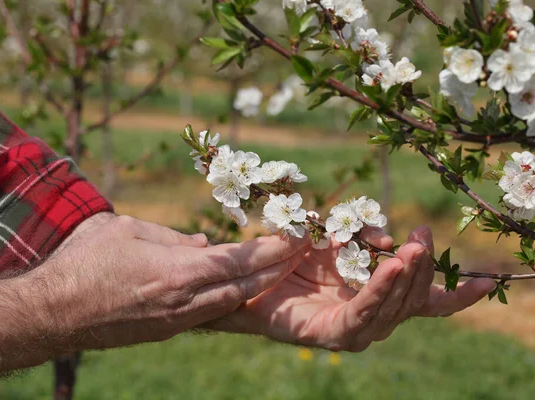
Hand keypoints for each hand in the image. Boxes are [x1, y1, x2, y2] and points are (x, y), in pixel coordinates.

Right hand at [29, 214, 311, 350]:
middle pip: (245, 286)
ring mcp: (177, 321)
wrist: (52, 313)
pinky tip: (243, 289)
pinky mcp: (166, 331)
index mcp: (176, 271)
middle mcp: (184, 301)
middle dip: (277, 268)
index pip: (238, 260)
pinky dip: (233, 300)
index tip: (296, 236)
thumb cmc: (83, 263)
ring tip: (281, 269)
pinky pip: (210, 314)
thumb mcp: (126, 230)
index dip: (271, 249)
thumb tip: (201, 243)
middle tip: (302, 251)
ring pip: (232, 304)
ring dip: (260, 286)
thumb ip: (169, 235)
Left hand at [205, 226, 495, 351]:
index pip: (425, 300)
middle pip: (412, 298)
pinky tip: (390, 267)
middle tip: (422, 237)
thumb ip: (360, 236)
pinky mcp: (333, 334)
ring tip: (411, 250)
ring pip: (392, 307)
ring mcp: (354, 329)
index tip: (487, 279)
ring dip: (404, 277)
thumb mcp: (333, 237)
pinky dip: (379, 289)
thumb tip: (386, 239)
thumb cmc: (292, 257)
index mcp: (377, 295)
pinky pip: (363, 312)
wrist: (249, 279)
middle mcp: (371, 315)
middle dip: (422, 267)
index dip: (456, 293)